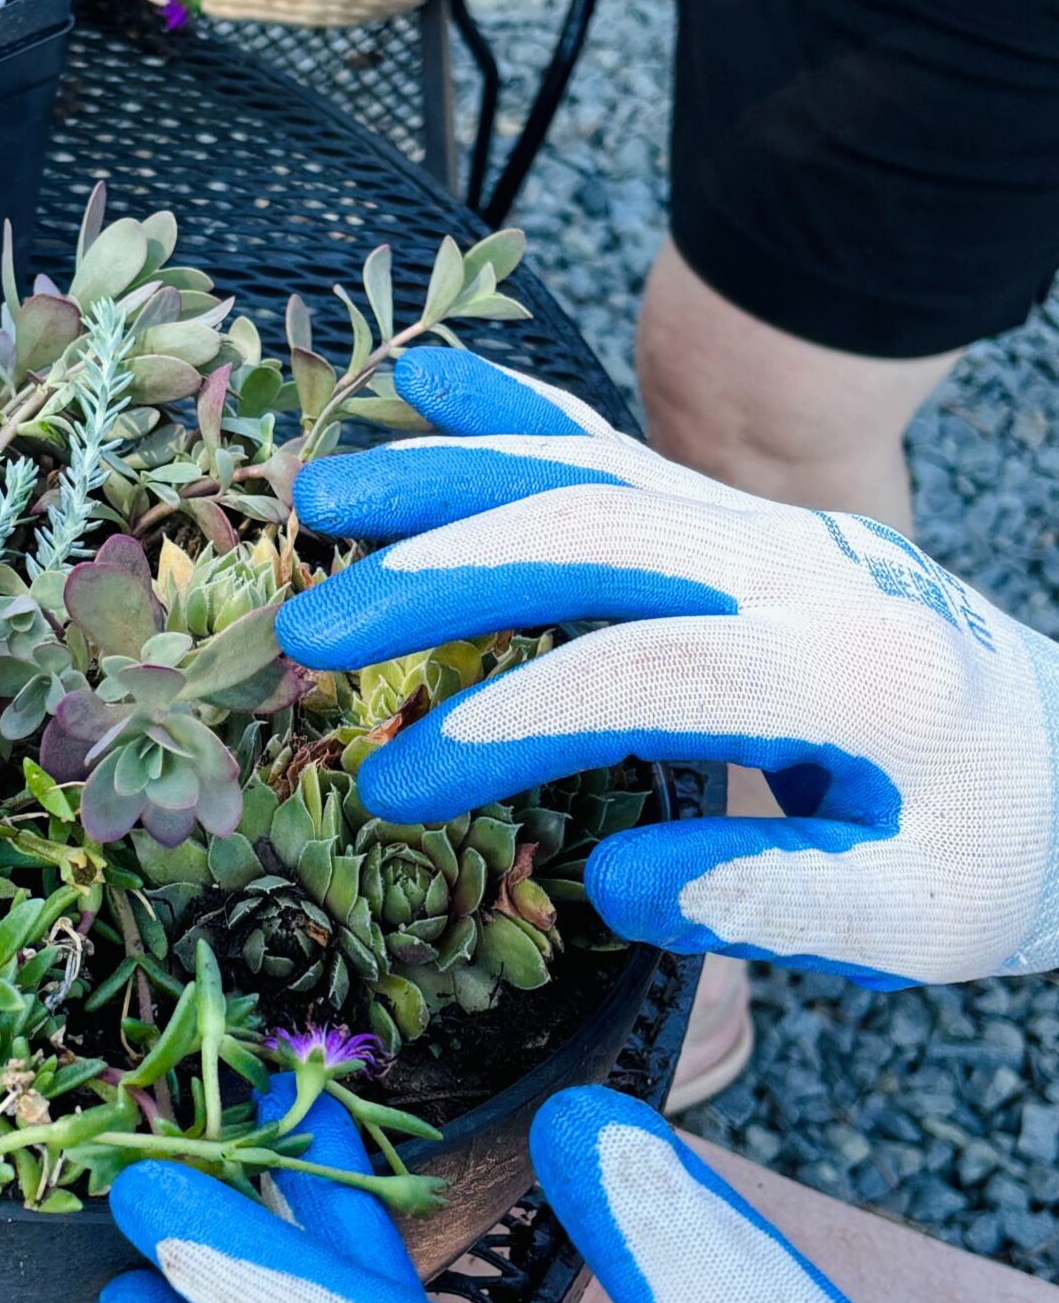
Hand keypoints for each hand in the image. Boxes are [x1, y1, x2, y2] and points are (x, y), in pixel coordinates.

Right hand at [275, 350, 1058, 987]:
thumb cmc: (992, 849)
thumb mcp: (923, 919)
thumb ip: (783, 899)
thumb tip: (616, 879)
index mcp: (850, 673)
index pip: (653, 675)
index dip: (514, 722)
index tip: (396, 782)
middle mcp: (802, 567)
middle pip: (597, 536)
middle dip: (440, 574)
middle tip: (312, 626)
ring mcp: (766, 525)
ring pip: (588, 468)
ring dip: (446, 473)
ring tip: (320, 493)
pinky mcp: (738, 518)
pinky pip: (612, 447)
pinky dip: (514, 412)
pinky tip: (422, 382)